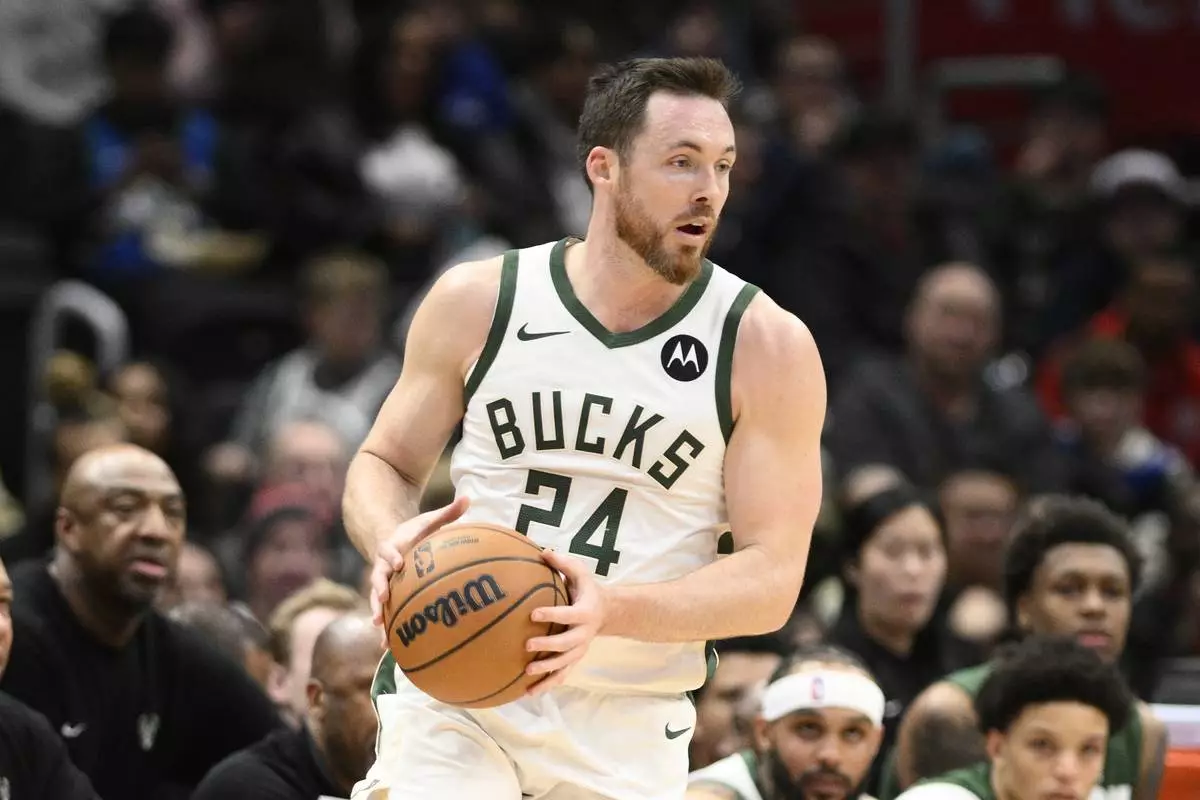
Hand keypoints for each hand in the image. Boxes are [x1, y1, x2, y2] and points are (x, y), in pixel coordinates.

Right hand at [369, 496, 469, 645]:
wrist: (390, 540)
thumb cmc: (415, 532)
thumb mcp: (428, 520)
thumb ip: (448, 512)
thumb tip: (468, 498)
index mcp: (393, 547)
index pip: (388, 550)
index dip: (392, 556)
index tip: (398, 563)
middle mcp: (383, 566)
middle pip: (376, 578)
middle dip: (378, 589)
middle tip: (383, 599)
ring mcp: (382, 583)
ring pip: (376, 601)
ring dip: (378, 615)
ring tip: (380, 631)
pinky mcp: (386, 596)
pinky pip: (385, 614)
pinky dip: (386, 630)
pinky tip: (389, 650)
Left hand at [523, 549, 606, 694]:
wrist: (608, 612)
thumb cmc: (587, 589)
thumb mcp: (580, 572)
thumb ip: (562, 563)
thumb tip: (541, 551)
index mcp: (584, 612)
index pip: (568, 614)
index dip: (552, 615)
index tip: (533, 614)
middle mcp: (584, 634)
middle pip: (567, 644)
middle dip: (548, 646)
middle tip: (528, 645)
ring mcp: (580, 650)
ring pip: (564, 664)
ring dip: (547, 670)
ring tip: (527, 673)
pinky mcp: (574, 660)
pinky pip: (561, 676)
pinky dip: (547, 685)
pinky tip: (528, 693)